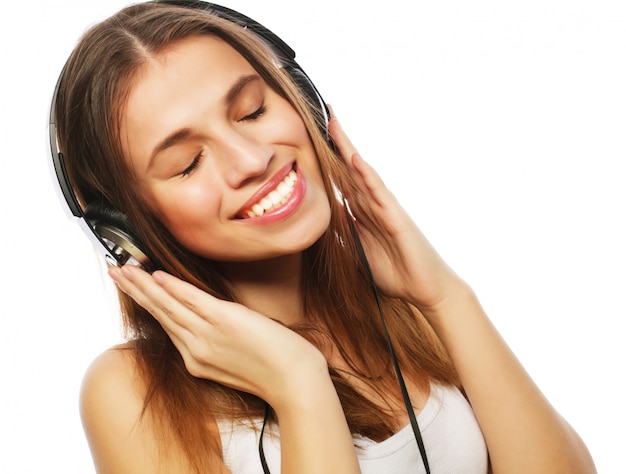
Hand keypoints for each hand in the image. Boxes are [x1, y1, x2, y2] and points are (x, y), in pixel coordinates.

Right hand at [108, 265, 327, 406]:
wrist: (294, 382)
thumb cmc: (274, 370)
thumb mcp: (236, 359)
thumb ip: (217, 342)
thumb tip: (213, 320)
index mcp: (197, 358)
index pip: (167, 325)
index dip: (149, 304)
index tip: (135, 289)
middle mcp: (195, 349)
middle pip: (160, 313)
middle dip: (135, 291)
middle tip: (115, 271)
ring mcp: (207, 335)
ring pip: (168, 306)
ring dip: (144, 285)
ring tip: (125, 269)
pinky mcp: (224, 321)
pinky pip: (191, 301)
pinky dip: (173, 287)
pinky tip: (156, 276)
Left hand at [329, 109, 468, 311]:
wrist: (425, 288)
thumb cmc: (396, 271)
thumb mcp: (357, 254)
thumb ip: (344, 237)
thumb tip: (324, 224)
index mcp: (363, 213)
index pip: (342, 180)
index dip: (328, 160)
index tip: (311, 138)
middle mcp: (373, 204)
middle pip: (350, 168)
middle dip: (336, 142)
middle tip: (322, 113)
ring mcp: (385, 208)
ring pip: (363, 173)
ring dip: (348, 149)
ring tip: (333, 124)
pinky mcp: (396, 218)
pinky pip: (380, 193)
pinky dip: (367, 175)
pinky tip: (355, 159)